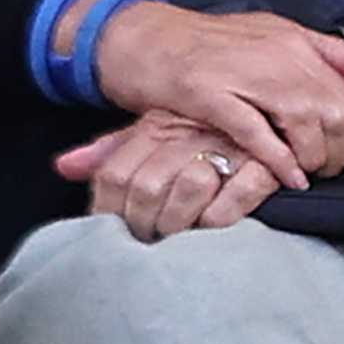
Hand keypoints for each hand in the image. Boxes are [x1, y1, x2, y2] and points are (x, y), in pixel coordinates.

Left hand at [57, 108, 281, 243]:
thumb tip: (64, 166)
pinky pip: (239, 192)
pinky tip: (217, 227)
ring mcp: (229, 144)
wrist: (280, 99)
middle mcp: (189, 133)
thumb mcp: (159, 132)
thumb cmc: (213, 127)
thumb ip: (114, 151)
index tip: (117, 236)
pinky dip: (224, 216)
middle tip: (152, 244)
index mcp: (157, 126)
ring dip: (182, 223)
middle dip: (145, 225)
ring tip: (183, 239)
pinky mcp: (267, 159)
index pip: (114, 174)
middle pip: (146, 187)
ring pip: (188, 188)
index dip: (109, 212)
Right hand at [89, 1, 343, 189]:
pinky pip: (255, 132)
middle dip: (341, 147)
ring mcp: (241, 74)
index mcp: (294, 43)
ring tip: (307, 171)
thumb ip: (327, 54)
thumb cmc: (204, 42)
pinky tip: (286, 176)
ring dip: (312, 156)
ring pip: (304, 120)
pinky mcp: (207, 93)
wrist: (140, 36)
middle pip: (337, 110)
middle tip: (330, 165)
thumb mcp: (274, 35)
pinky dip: (276, 159)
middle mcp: (275, 55)